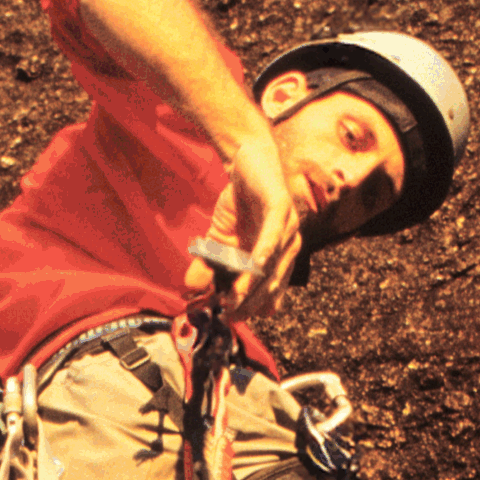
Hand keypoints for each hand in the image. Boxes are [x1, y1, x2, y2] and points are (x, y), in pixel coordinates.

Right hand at [183, 135, 299, 320]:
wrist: (248, 160)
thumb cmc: (238, 201)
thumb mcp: (218, 238)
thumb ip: (208, 264)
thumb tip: (189, 289)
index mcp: (276, 259)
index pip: (268, 293)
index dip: (250, 307)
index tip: (229, 318)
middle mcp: (288, 247)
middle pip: (272, 284)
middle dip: (250, 301)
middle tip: (228, 313)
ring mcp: (289, 228)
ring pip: (273, 263)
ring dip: (255, 284)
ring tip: (236, 299)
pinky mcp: (282, 208)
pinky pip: (274, 235)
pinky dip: (264, 252)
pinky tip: (255, 266)